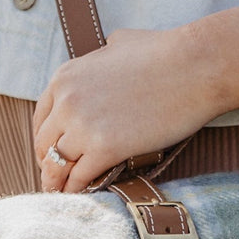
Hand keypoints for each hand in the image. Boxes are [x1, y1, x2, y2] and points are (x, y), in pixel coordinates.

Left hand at [32, 26, 225, 192]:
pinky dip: (78, 190)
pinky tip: (83, 195)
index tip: (50, 152)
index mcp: (66, 76)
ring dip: (58, 181)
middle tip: (55, 178)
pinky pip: (80, 178)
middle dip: (48, 163)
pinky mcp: (106, 148)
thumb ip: (100, 56)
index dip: (45, 139)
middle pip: (45, 144)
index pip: (41, 117)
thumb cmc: (166, 52)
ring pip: (57, 165)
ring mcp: (84, 125)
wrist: (196, 67)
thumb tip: (105, 56)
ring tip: (62, 193)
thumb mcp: (118, 43)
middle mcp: (67, 100)